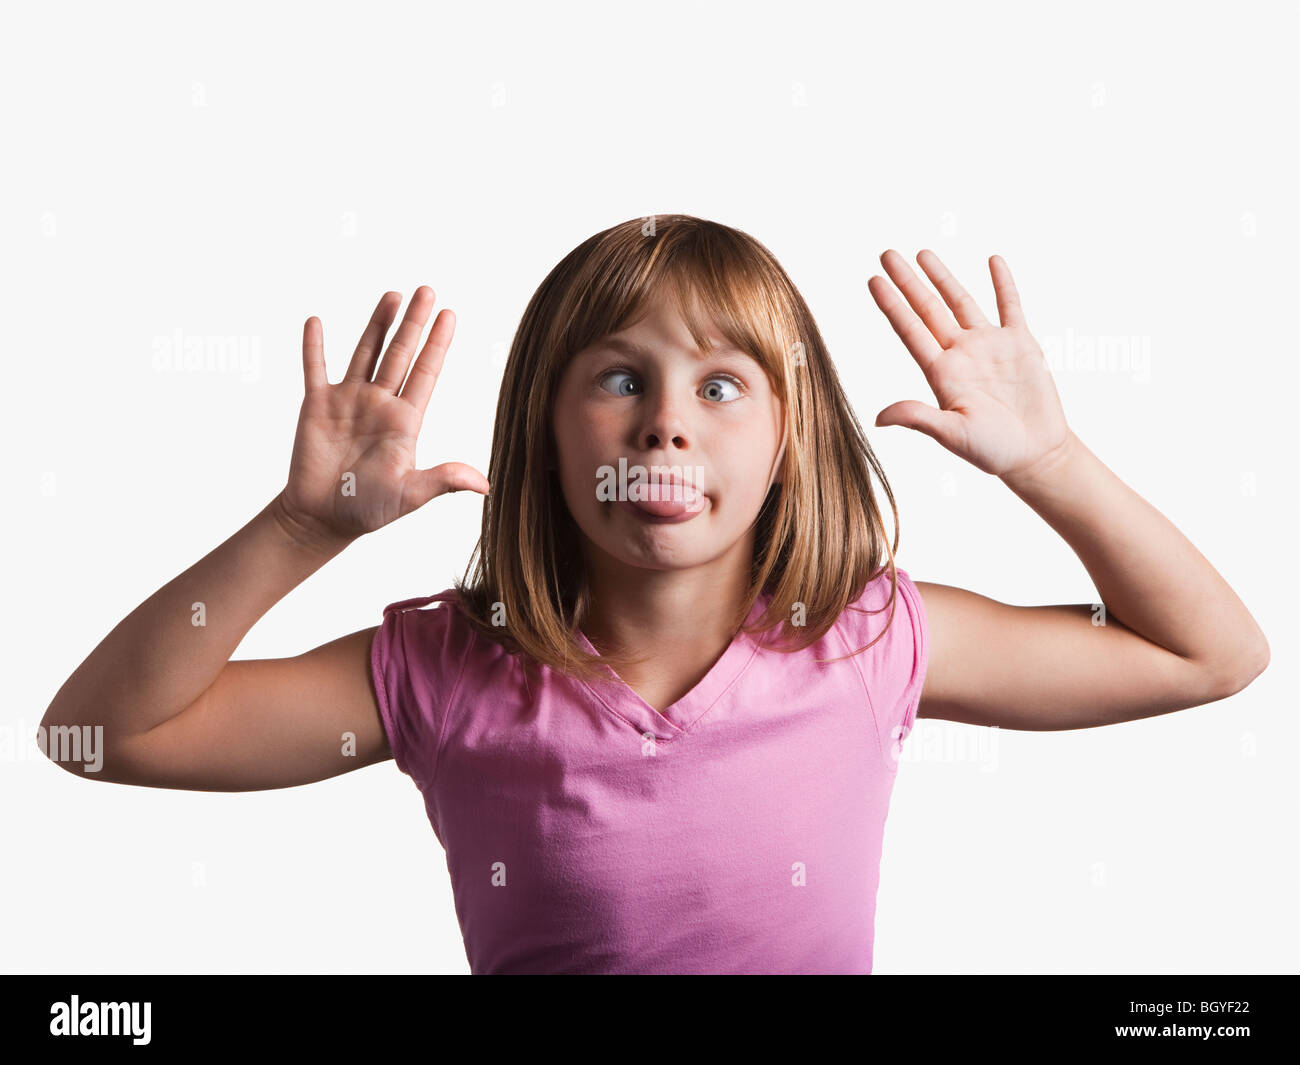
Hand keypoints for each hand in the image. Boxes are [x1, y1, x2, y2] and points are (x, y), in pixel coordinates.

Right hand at [275, 286, 489, 548]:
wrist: (323, 519)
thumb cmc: (368, 510)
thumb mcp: (409, 496)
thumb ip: (443, 482)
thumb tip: (483, 485)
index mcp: (405, 421)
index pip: (425, 373)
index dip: (437, 344)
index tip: (450, 315)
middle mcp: (379, 404)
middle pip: (400, 354)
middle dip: (414, 323)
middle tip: (427, 290)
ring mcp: (348, 401)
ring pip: (365, 353)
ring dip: (377, 324)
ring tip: (393, 295)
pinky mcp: (317, 406)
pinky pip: (314, 369)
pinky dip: (314, 347)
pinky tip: (316, 322)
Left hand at [867, 250, 1071, 481]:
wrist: (1035, 455)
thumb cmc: (992, 451)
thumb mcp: (952, 435)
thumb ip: (919, 419)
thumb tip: (879, 417)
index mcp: (941, 373)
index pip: (910, 330)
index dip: (891, 304)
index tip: (872, 279)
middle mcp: (960, 354)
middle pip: (928, 308)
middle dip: (908, 281)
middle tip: (886, 253)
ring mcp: (989, 346)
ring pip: (961, 302)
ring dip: (943, 277)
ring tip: (923, 253)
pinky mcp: (1020, 344)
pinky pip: (1010, 306)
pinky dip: (1003, 283)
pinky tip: (992, 260)